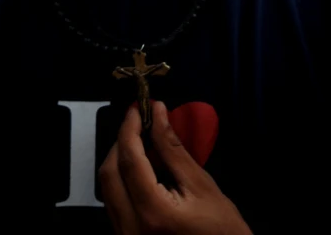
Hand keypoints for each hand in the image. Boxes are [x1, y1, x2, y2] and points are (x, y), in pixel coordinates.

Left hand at [99, 101, 252, 234]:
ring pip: (108, 189)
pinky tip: (142, 169)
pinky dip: (124, 180)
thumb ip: (173, 148)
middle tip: (139, 122)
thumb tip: (158, 114)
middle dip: (121, 143)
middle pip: (109, 173)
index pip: (130, 159)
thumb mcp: (202, 185)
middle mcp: (132, 228)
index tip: (136, 108)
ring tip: (142, 143)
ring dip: (120, 160)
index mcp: (153, 212)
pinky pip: (115, 203)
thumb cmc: (222, 230)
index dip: (130, 128)